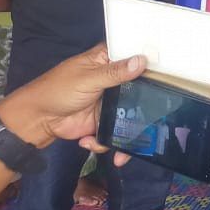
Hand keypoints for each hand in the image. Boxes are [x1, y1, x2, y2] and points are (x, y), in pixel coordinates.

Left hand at [0, 45, 145, 150]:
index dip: (153, 65)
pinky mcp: (102, 122)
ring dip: (128, 133)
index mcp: (109, 61)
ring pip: (130, 116)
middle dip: (147, 107)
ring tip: (124, 152)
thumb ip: (115, 72)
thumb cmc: (58, 89)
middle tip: (158, 120)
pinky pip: (115, 132)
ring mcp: (109, 103)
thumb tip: (143, 60)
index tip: (174, 75)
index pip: (136, 58)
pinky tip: (88, 141)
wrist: (35, 120)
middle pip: (140, 90)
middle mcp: (114, 81)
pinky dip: (104, 142)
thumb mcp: (88, 78)